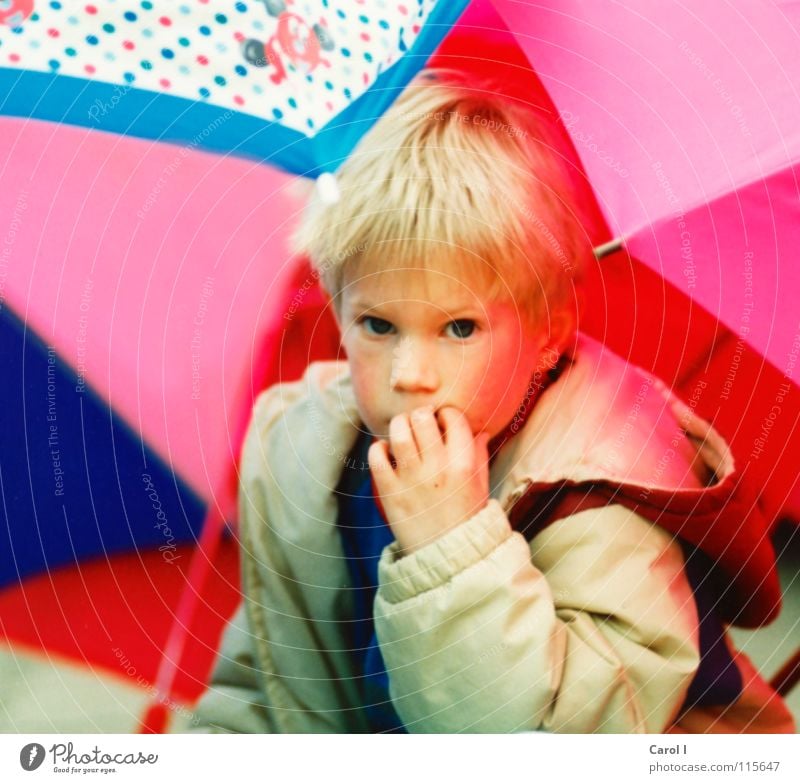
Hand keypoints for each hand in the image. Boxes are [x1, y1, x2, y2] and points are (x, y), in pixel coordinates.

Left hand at [367, 406, 489, 555]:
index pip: (453, 419)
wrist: (447, 557)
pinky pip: (376, 457)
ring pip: (398, 432)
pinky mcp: (390, 492)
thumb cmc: (466, 518)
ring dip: (399, 424)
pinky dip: (378, 447)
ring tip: (402, 430)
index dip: (447, 414)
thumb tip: (481, 431)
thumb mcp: (481, 487)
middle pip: (422, 418)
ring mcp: (411, 480)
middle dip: (421, 414)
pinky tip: (386, 451)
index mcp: (463, 465)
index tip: (443, 421)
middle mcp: (437, 468)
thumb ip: (479, 456)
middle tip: (420, 422)